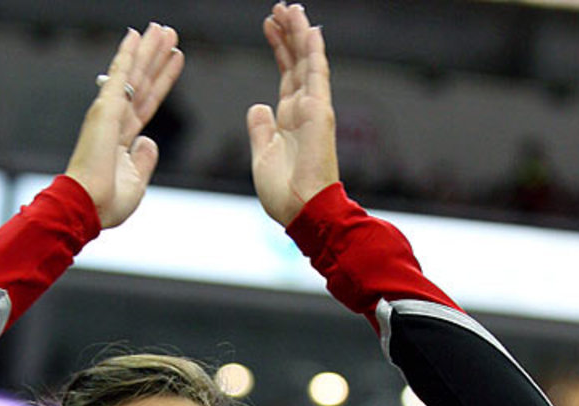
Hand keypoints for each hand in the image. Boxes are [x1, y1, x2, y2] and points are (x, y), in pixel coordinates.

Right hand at [66, 23, 183, 228]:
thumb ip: (144, 160)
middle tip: (169, 33)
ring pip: (134, 74)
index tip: (175, 59)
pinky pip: (119, 76)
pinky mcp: (104, 109)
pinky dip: (127, 55)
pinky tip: (136, 36)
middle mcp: (115, 122)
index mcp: (122, 140)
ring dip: (148, 50)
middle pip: (143, 82)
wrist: (87, 206)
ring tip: (163, 28)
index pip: (148, 102)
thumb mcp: (136, 183)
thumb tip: (149, 141)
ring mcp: (109, 113)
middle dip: (156, 58)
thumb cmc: (106, 203)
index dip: (163, 81)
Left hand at [247, 3, 338, 226]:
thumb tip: (258, 106)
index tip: (268, 26)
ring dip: (298, 34)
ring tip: (288, 7)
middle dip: (287, 34)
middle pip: (296, 62)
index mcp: (290, 120)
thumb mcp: (262, 156)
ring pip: (307, 62)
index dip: (278, 49)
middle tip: (278, 7)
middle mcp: (304, 110)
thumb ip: (260, 130)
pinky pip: (317, 75)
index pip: (286, 75)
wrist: (302, 211)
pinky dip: (313, 51)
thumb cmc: (284, 194)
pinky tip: (309, 28)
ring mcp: (314, 109)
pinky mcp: (320, 112)